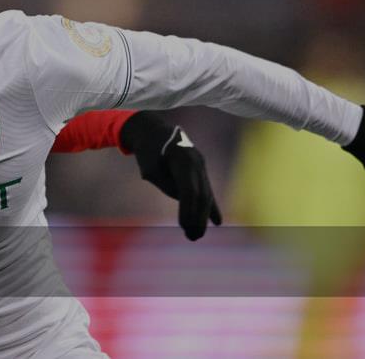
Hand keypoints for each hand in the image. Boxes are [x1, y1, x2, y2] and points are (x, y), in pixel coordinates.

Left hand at [121, 112, 221, 239]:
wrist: (151, 129)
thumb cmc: (147, 149)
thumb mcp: (150, 169)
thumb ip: (166, 185)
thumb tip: (183, 200)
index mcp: (184, 159)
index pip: (189, 190)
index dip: (187, 210)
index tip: (183, 226)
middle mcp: (197, 162)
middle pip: (201, 194)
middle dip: (197, 218)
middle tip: (192, 237)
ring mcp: (200, 165)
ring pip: (206, 193)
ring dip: (203, 216)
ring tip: (197, 235)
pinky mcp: (199, 169)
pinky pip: (206, 189)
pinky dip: (210, 205)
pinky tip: (217, 222)